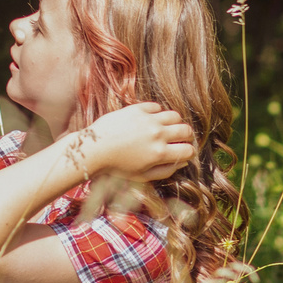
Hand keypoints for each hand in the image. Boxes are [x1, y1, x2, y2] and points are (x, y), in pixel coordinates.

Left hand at [72, 102, 195, 183]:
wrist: (94, 149)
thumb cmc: (117, 167)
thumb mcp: (142, 176)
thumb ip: (165, 171)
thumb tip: (182, 162)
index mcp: (159, 154)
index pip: (188, 150)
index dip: (189, 152)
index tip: (183, 152)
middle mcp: (157, 134)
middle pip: (186, 130)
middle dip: (186, 137)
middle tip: (179, 140)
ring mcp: (148, 120)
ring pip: (175, 116)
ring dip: (174, 123)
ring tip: (166, 129)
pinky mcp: (138, 109)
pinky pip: (157, 107)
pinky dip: (158, 113)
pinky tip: (151, 120)